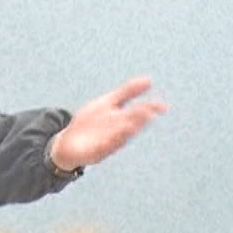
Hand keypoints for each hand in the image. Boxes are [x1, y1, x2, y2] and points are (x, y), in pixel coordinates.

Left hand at [50, 77, 166, 171]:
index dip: (151, 108)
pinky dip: (104, 145)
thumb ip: (127, 92)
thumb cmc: (92, 122)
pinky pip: (100, 149)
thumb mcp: (108, 103)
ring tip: (132, 126)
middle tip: (147, 111)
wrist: (69, 143)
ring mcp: (107, 142)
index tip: (163, 106)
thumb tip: (148, 80)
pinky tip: (105, 140)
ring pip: (118, 138)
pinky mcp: (94, 152)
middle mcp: (118, 131)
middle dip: (137, 119)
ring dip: (124, 133)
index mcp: (122, 118)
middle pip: (130, 124)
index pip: (139, 112)